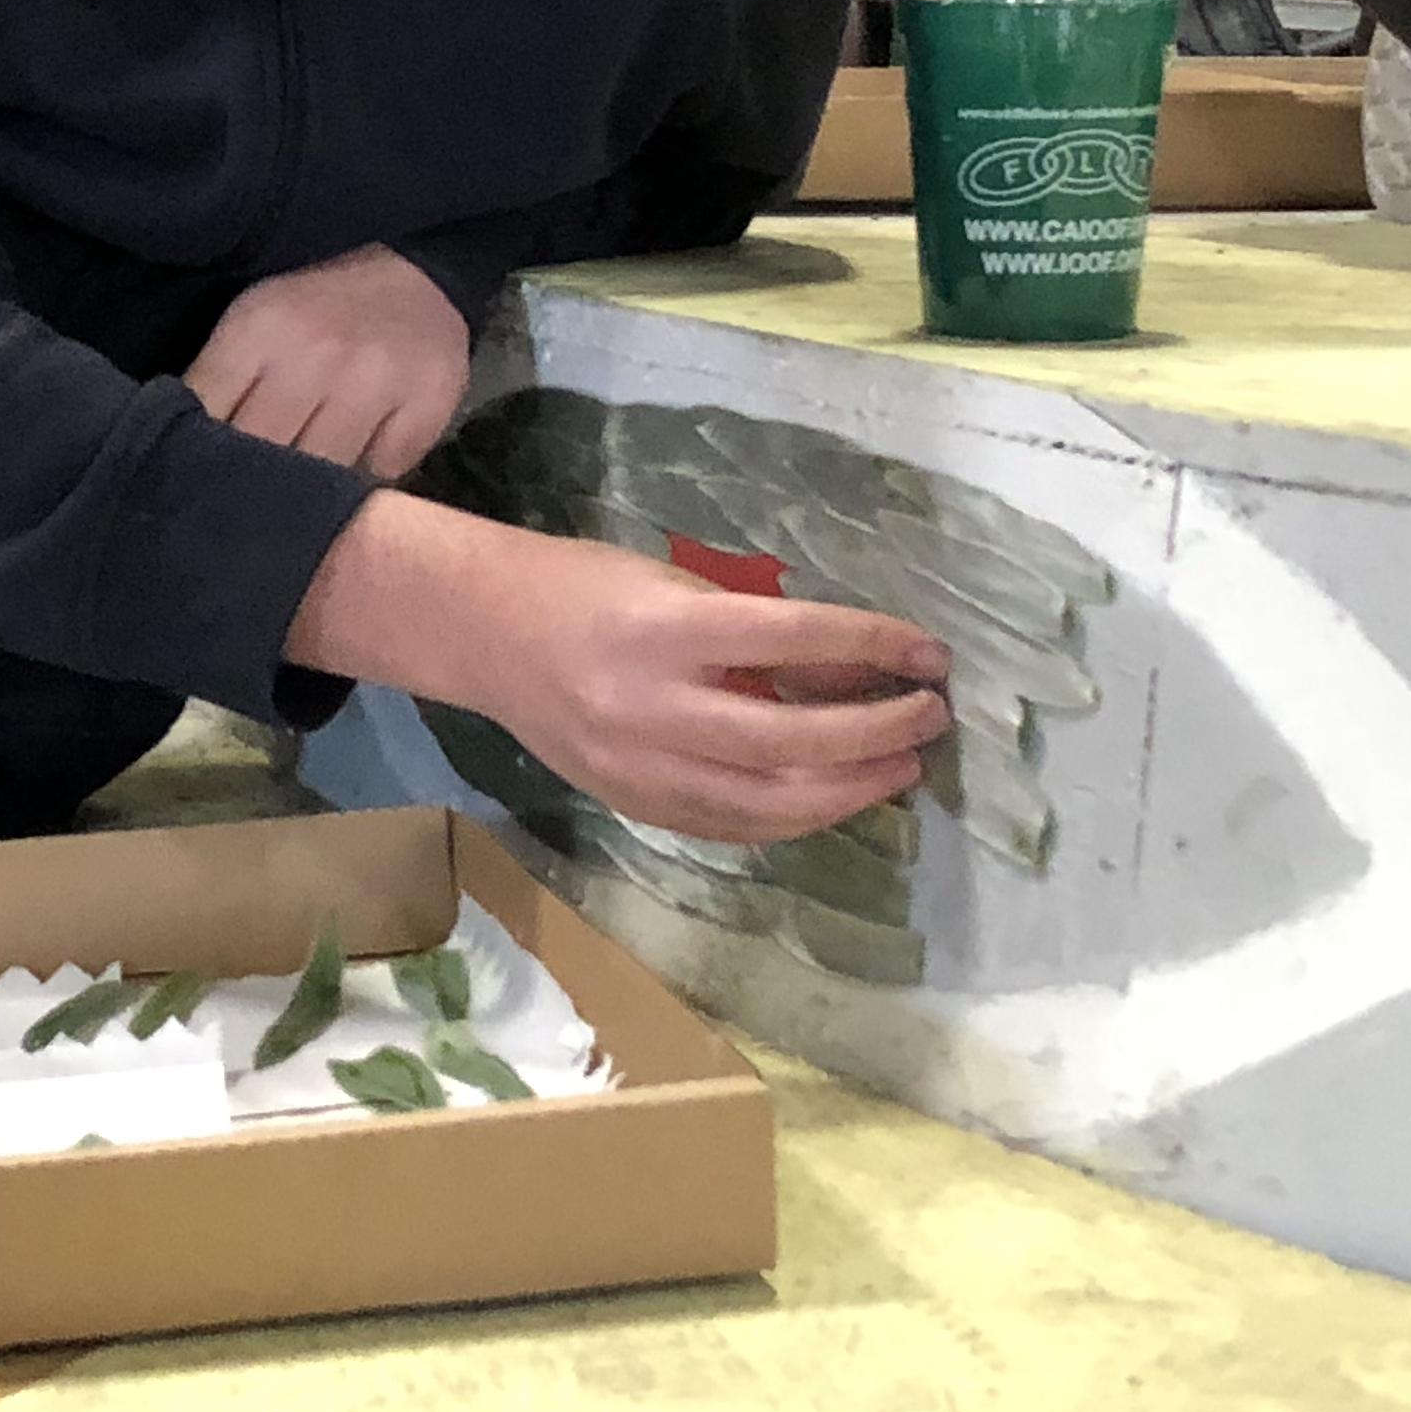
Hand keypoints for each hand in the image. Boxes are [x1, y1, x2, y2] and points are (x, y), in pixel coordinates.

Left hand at [183, 243, 471, 479]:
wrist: (413, 277)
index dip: (194, 456)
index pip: (206, 416)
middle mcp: (316, 356)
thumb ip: (216, 386)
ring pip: (322, 477)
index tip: (193, 482)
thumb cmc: (315, 310)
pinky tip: (353, 468)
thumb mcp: (253, 328)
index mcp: (259, 331)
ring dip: (307, 496)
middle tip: (242, 509)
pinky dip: (362, 485)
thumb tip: (178, 457)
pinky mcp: (426, 410)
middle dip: (247, 485)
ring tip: (296, 501)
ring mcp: (375, 385)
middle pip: (263, 455)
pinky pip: (378, 478)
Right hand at [287, 498, 950, 844]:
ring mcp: (637, 767)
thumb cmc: (582, 587)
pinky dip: (793, 817)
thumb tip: (853, 672)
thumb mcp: (668, 585)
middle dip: (876, 733)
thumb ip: (749, 631)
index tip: (929, 653)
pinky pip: (729, 826)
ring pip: (767, 803)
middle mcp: (651, 707)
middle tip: (929, 718)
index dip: (873, 648)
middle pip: (791, 739)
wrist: (480, 634)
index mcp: (663, 632)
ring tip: (900, 768)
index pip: (795, 641)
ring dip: (850, 790)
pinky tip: (834, 797)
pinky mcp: (629, 802)